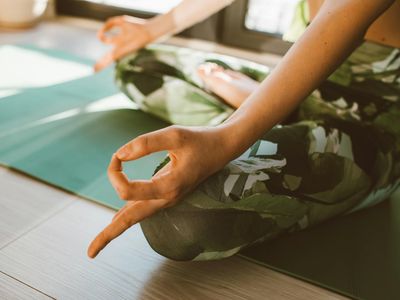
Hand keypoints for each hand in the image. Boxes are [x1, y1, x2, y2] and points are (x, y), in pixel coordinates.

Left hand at [87, 125, 233, 257]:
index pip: (127, 190)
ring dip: (115, 229)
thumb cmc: (200, 140)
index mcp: (169, 187)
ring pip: (136, 217)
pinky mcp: (166, 193)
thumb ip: (146, 143)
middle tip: (89, 254)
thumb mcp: (175, 135)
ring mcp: (166, 198)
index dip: (114, 172)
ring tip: (96, 247)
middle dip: (109, 235)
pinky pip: (142, 208)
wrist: (221, 148)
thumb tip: (120, 154)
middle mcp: (167, 198)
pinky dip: (126, 216)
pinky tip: (115, 221)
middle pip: (131, 221)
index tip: (118, 155)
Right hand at [94, 15, 151, 71]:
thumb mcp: (120, 21)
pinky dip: (106, 63)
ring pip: (109, 59)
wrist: (147, 31)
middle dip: (101, 63)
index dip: (101, 36)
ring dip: (101, 65)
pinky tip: (99, 68)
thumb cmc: (136, 26)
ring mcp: (121, 51)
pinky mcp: (123, 53)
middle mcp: (119, 47)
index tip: (100, 35)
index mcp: (119, 40)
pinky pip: (113, 58)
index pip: (107, 40)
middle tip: (93, 70)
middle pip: (107, 56)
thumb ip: (109, 23)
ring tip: (94, 71)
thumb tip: (100, 31)